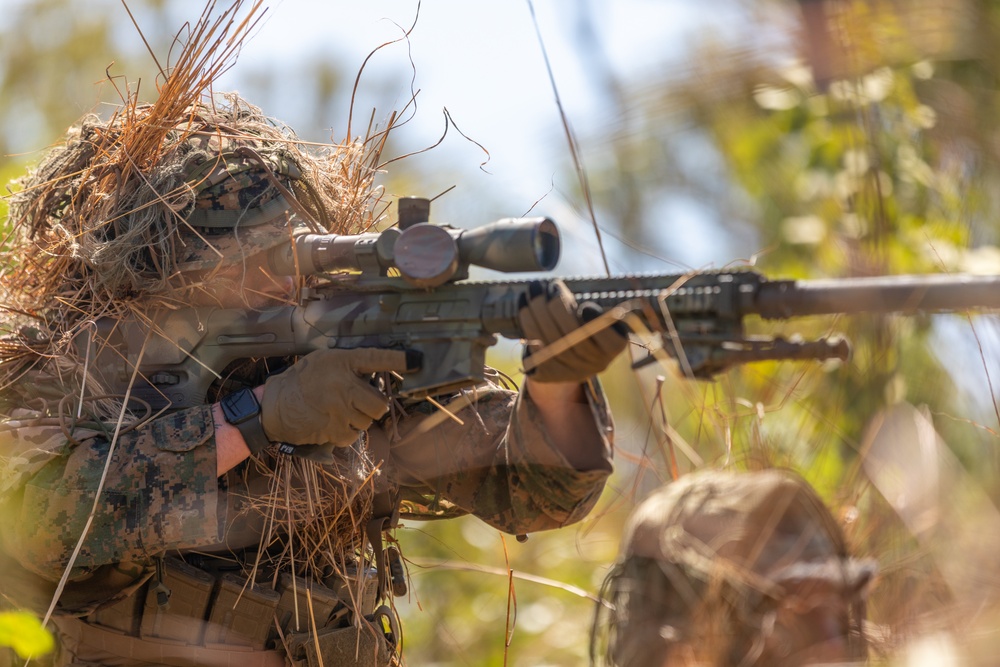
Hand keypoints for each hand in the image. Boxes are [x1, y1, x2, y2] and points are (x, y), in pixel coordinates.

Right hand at [260, 348, 410, 448]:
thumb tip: (375, 370)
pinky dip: (348, 432)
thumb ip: (348, 364)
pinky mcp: (335, 431)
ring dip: (360, 418)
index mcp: (342, 363)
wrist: (276, 406)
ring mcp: (340, 411)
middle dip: (375, 405)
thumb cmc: (302, 380)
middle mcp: (344, 386)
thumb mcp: (324, 360)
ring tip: (341, 410)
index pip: (376, 358)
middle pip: (380, 404)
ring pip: (368, 421)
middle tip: (361, 401)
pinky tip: (335, 422)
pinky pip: (354, 436)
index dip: (399, 360)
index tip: (417, 360)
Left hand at [518, 280, 627, 383]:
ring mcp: (571, 372)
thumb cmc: (586, 326)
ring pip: (551, 343)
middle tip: (547, 287)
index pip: (610, 340)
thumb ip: (590, 306)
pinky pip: (535, 350)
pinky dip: (528, 327)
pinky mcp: (548, 375)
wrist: (569, 357)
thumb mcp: (597, 316)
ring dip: (537, 314)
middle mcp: (594, 364)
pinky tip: (525, 309)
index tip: (585, 305)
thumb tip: (564, 292)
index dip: (598, 325)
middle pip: (574, 340)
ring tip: (532, 292)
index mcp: (613, 348)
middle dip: (557, 309)